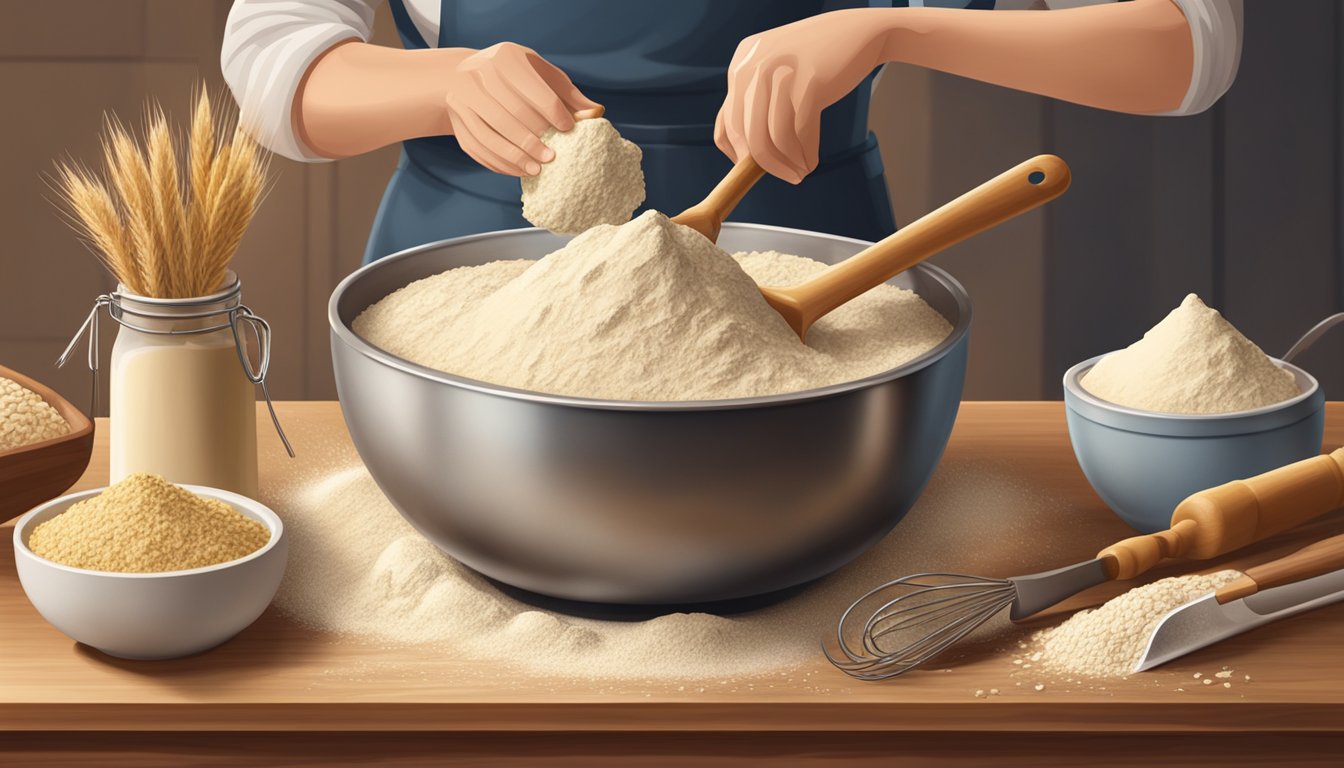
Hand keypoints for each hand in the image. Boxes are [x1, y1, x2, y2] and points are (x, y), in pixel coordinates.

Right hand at [445, 42, 601, 176]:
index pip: (532, 89)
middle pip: (510, 114)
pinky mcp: (456, 122)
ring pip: (490, 135)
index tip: (569, 129)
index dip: (553, 111)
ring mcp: (462, 99)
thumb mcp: (541, 74)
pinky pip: (479, 148)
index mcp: (504, 58)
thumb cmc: (514, 76)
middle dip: (534, 139)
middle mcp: (478, 74)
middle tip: (553, 156)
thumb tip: (596, 112)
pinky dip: (500, 163)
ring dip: (516, 156)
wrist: (465, 76)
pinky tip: (520, 170)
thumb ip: (567, 93)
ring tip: (538, 169)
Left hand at [715, 10, 891, 183]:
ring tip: (800, 172)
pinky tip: (812, 161)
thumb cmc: (814, 60)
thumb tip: (743, 158)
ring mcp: (781, 73)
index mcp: (740, 65)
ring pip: (773, 140)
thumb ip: (754, 103)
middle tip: (786, 177)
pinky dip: (806, 155)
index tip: (754, 170)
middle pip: (748, 137)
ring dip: (788, 165)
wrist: (857, 32)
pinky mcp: (809, 82)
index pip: (725, 125)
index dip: (738, 156)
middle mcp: (754, 67)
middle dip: (767, 167)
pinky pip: (800, 134)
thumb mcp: (773, 71)